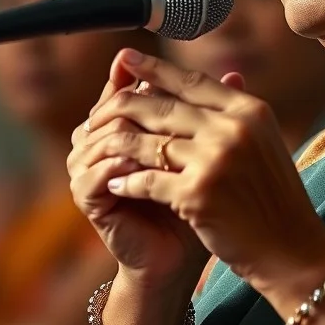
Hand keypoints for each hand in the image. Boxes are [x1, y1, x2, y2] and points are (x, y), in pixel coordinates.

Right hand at [68, 54, 208, 293]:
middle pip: (113, 106)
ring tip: (164, 134)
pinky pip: (96, 170)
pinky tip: (144, 164)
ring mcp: (88, 167)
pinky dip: (120, 164)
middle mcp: (99, 141)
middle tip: (168, 98)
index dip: (146, 74)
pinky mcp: (86, 196)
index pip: (129, 88)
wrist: (178, 256)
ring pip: (104, 134)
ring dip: (133, 132)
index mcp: (124, 123)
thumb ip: (213, 114)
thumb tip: (238, 74)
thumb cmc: (195, 201)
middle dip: (142, 100)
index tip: (175, 68)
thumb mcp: (206, 154)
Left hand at [84, 49, 324, 293]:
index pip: (193, 81)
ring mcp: (215, 160)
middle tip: (100, 108)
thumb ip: (236, 112)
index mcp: (249, 111)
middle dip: (126, 105)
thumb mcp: (263, 142)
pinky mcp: (197, 194)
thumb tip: (223, 74)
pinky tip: (116, 184)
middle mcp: (233, 128)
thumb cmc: (275, 197)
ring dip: (121, 148)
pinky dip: (128, 183)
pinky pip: (148, 181)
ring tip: (101, 149)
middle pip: (165, 107)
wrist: (291, 248)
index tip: (127, 59)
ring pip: (149, 143)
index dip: (155, 69)